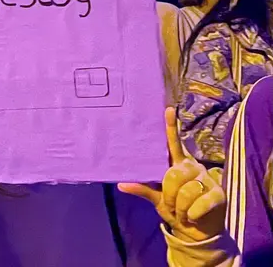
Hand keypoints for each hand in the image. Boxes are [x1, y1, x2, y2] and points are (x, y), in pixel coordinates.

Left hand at [118, 107, 225, 242]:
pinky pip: (201, 203)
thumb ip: (143, 188)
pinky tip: (193, 216)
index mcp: (178, 163)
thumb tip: (121, 184)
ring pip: (187, 190)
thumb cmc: (176, 208)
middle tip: (170, 204)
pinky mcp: (219, 194)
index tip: (168, 110)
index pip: (173, 143)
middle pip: (175, 174)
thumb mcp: (157, 198)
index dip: (171, 127)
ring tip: (181, 211)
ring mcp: (207, 179)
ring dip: (180, 206)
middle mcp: (193, 167)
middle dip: (169, 194)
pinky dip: (193, 213)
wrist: (196, 230)